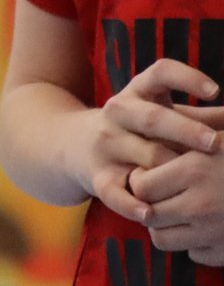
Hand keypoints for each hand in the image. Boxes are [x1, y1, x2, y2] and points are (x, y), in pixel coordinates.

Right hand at [77, 60, 221, 225]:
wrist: (76, 146)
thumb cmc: (139, 130)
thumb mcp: (163, 113)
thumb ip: (202, 116)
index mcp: (138, 92)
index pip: (160, 73)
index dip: (187, 78)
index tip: (215, 91)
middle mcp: (118, 113)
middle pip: (152, 118)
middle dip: (185, 130)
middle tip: (214, 142)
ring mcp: (107, 144)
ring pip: (142, 156)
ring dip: (169, 168)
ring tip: (193, 180)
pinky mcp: (98, 175)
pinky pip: (113, 192)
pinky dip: (130, 204)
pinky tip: (149, 212)